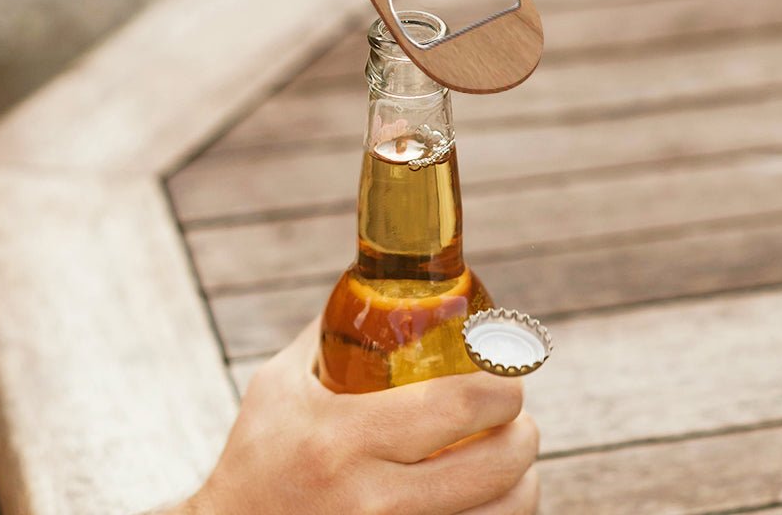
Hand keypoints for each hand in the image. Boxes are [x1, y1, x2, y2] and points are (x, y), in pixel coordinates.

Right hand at [179, 320, 539, 514]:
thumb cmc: (257, 457)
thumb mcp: (280, 385)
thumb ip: (332, 334)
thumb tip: (382, 288)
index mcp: (344, 438)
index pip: (456, 405)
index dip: (501, 386)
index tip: (507, 373)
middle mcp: (373, 500)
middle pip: (495, 467)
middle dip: (524, 434)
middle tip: (516, 415)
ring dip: (523, 482)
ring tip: (512, 459)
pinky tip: (490, 497)